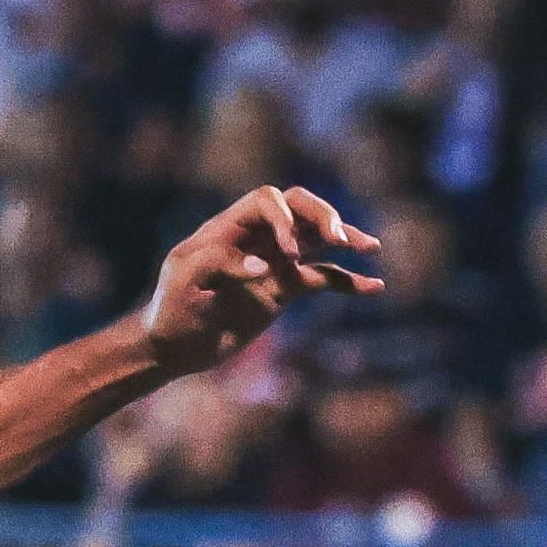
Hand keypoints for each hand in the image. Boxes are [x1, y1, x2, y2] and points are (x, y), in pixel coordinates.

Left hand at [144, 187, 379, 376]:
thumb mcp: (183, 281)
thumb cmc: (171, 308)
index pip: (268, 201)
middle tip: (337, 240)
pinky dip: (348, 281)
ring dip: (345, 237)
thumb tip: (266, 266)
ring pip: (317, 236)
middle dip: (323, 217)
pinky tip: (375, 287)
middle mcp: (257, 236)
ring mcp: (274, 260)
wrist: (174, 345)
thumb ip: (219, 264)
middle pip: (301, 206)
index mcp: (230, 226)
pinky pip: (324, 277)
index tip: (287, 256)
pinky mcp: (285, 288)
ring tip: (370, 247)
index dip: (284, 220)